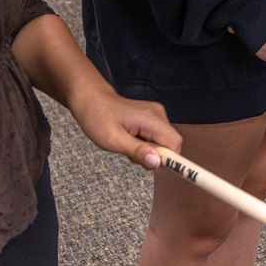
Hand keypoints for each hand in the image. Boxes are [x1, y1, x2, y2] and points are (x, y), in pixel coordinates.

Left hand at [64, 83, 182, 169]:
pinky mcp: (151, 118)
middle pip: (171, 144)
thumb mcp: (113, 140)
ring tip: (127, 145)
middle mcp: (158, 114)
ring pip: (163, 143)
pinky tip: (129, 140)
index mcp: (151, 119)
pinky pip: (156, 138)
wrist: (90, 99)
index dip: (168, 159)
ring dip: (148, 151)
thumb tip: (157, 163)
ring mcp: (155, 115)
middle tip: (132, 154)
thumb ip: (137, 152)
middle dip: (154, 156)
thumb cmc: (97, 116)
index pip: (175, 144)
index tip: (152, 167)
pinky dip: (145, 144)